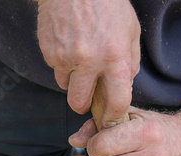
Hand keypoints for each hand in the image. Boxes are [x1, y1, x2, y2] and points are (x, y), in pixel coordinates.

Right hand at [37, 0, 140, 124]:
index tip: (110, 118)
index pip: (116, 102)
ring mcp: (66, 57)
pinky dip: (62, 64)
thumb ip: (130, 62)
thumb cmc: (108, 5)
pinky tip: (70, 45)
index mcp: (115, 58)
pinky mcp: (49, 51)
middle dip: (84, 105)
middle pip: (80, 103)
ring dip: (72, 81)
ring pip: (65, 87)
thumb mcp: (131, 31)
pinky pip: (56, 69)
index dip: (113, 115)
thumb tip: (125, 85)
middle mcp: (90, 61)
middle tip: (88, 98)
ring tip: (80, 60)